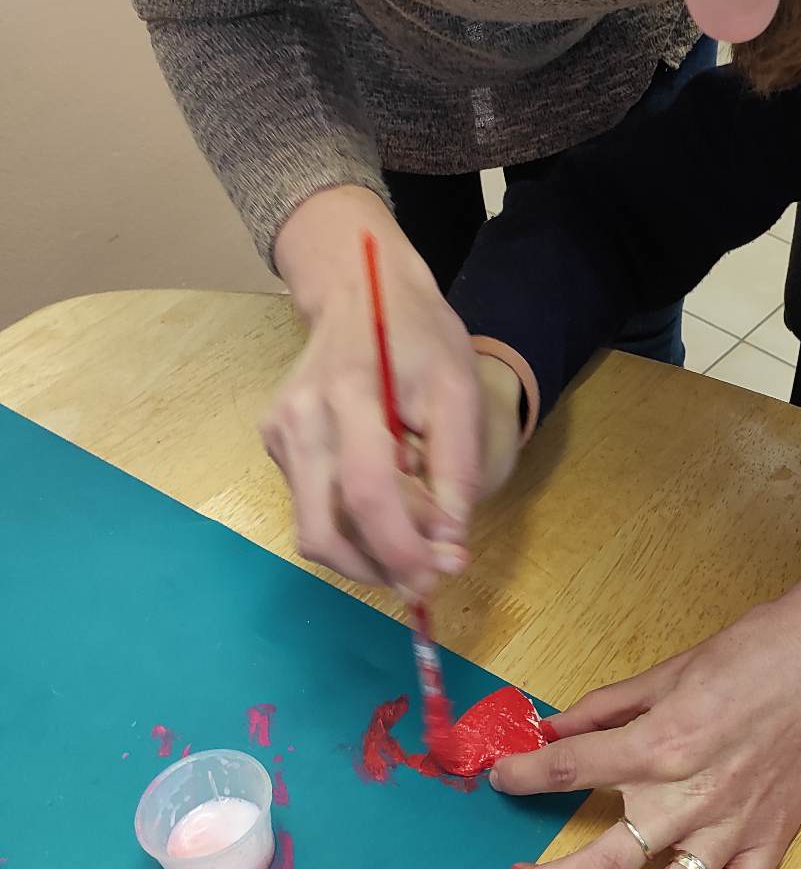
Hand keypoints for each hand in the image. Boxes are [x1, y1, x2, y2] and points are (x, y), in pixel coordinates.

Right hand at [264, 186, 483, 592]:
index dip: (403, 547)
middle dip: (377, 568)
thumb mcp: (458, 388)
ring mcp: (277, 431)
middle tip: (425, 579)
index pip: (365, 494)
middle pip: (322, 529)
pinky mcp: (273, 441)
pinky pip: (309, 505)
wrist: (359, 290)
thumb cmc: (419, 337)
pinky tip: (384, 498)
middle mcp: (298, 418)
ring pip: (311, 528)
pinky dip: (350, 523)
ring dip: (365, 554)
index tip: (442, 572)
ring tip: (412, 541)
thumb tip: (447, 541)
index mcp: (348, 394)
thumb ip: (455, 465)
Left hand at [494, 506, 800, 868]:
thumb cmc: (754, 652)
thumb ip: (607, 706)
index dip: (525, 777)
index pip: (570, 770)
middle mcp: (689, 797)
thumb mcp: (669, 669)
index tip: (502, 780)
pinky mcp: (767, 845)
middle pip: (602, 863)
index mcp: (659, 742)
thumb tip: (552, 728)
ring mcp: (730, 830)